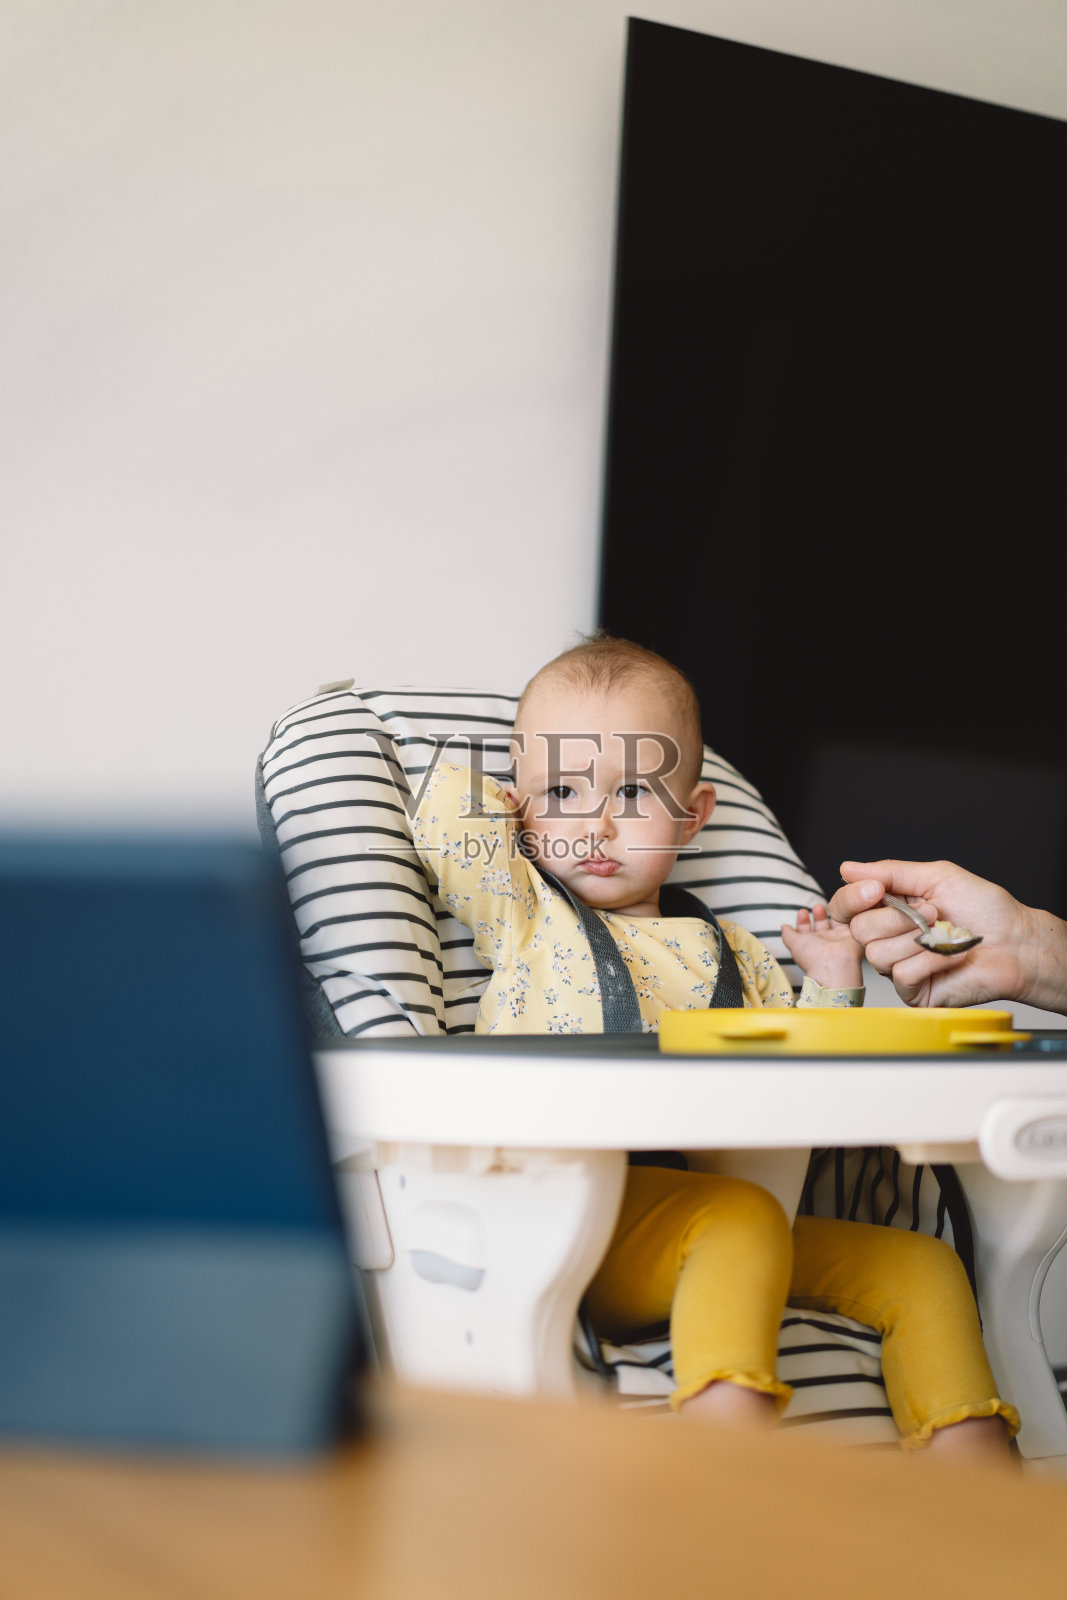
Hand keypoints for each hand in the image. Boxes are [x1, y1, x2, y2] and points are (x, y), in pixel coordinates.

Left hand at [781, 902, 863, 990]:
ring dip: (830, 913)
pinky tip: (840, 908)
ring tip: (825, 906)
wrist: (835, 964)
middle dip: (817, 915)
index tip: (802, 912)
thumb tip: (783, 927)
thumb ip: (787, 934)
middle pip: (820, 925)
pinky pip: (847, 921)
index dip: (802, 921)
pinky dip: (843, 914)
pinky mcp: (850, 935)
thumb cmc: (813, 957)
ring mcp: (837, 939)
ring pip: (834, 922)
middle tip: (816, 907)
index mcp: (810, 946)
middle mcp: (824, 943)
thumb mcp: (794, 943)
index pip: (805, 931)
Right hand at [827, 859, 1066, 1012]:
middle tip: (930, 911)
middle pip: (858, 930)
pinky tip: (951, 956)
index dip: (853, 898)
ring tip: (945, 934)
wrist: (1016, 943)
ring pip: (877, 954)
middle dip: (895, 918)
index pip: (847, 906)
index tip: (876, 890)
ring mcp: (899, 966)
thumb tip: (848, 868)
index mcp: (889, 909)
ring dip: (916, 940)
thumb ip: (891, 871)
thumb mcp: (936, 877)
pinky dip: (930, 961)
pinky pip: (902, 974)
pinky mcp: (913, 991)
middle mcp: (890, 938)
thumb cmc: (985, 909)